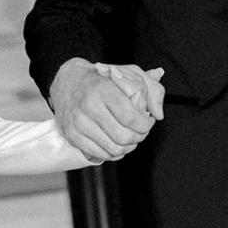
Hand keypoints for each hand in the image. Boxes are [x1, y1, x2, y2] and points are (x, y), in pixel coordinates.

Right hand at [50, 58, 164, 161]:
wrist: (67, 82)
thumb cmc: (101, 79)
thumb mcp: (127, 73)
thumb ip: (148, 87)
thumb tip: (159, 112)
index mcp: (102, 89)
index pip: (131, 118)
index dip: (145, 125)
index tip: (148, 122)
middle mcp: (88, 106)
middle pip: (123, 137)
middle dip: (139, 137)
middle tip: (141, 131)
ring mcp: (78, 123)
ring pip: (113, 148)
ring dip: (128, 147)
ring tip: (131, 138)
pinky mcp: (72, 135)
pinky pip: (100, 154)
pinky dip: (114, 153)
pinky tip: (118, 143)